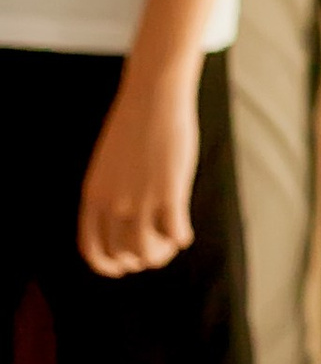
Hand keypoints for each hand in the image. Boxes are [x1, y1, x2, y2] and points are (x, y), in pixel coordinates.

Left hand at [79, 60, 197, 277]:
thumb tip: (123, 225)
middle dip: (140, 259)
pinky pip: (175, 232)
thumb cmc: (135, 128)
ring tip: (171, 242)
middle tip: (157, 250)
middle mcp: (113, 203)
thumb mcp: (109, 166)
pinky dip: (181, 237)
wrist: (153, 97)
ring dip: (161, 253)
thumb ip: (110, 195)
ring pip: (147, 250)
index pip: (92, 249)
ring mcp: (141, 199)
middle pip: (123, 253)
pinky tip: (185, 230)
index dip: (108, 265)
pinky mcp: (169, 191)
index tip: (125, 266)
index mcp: (93, 196)